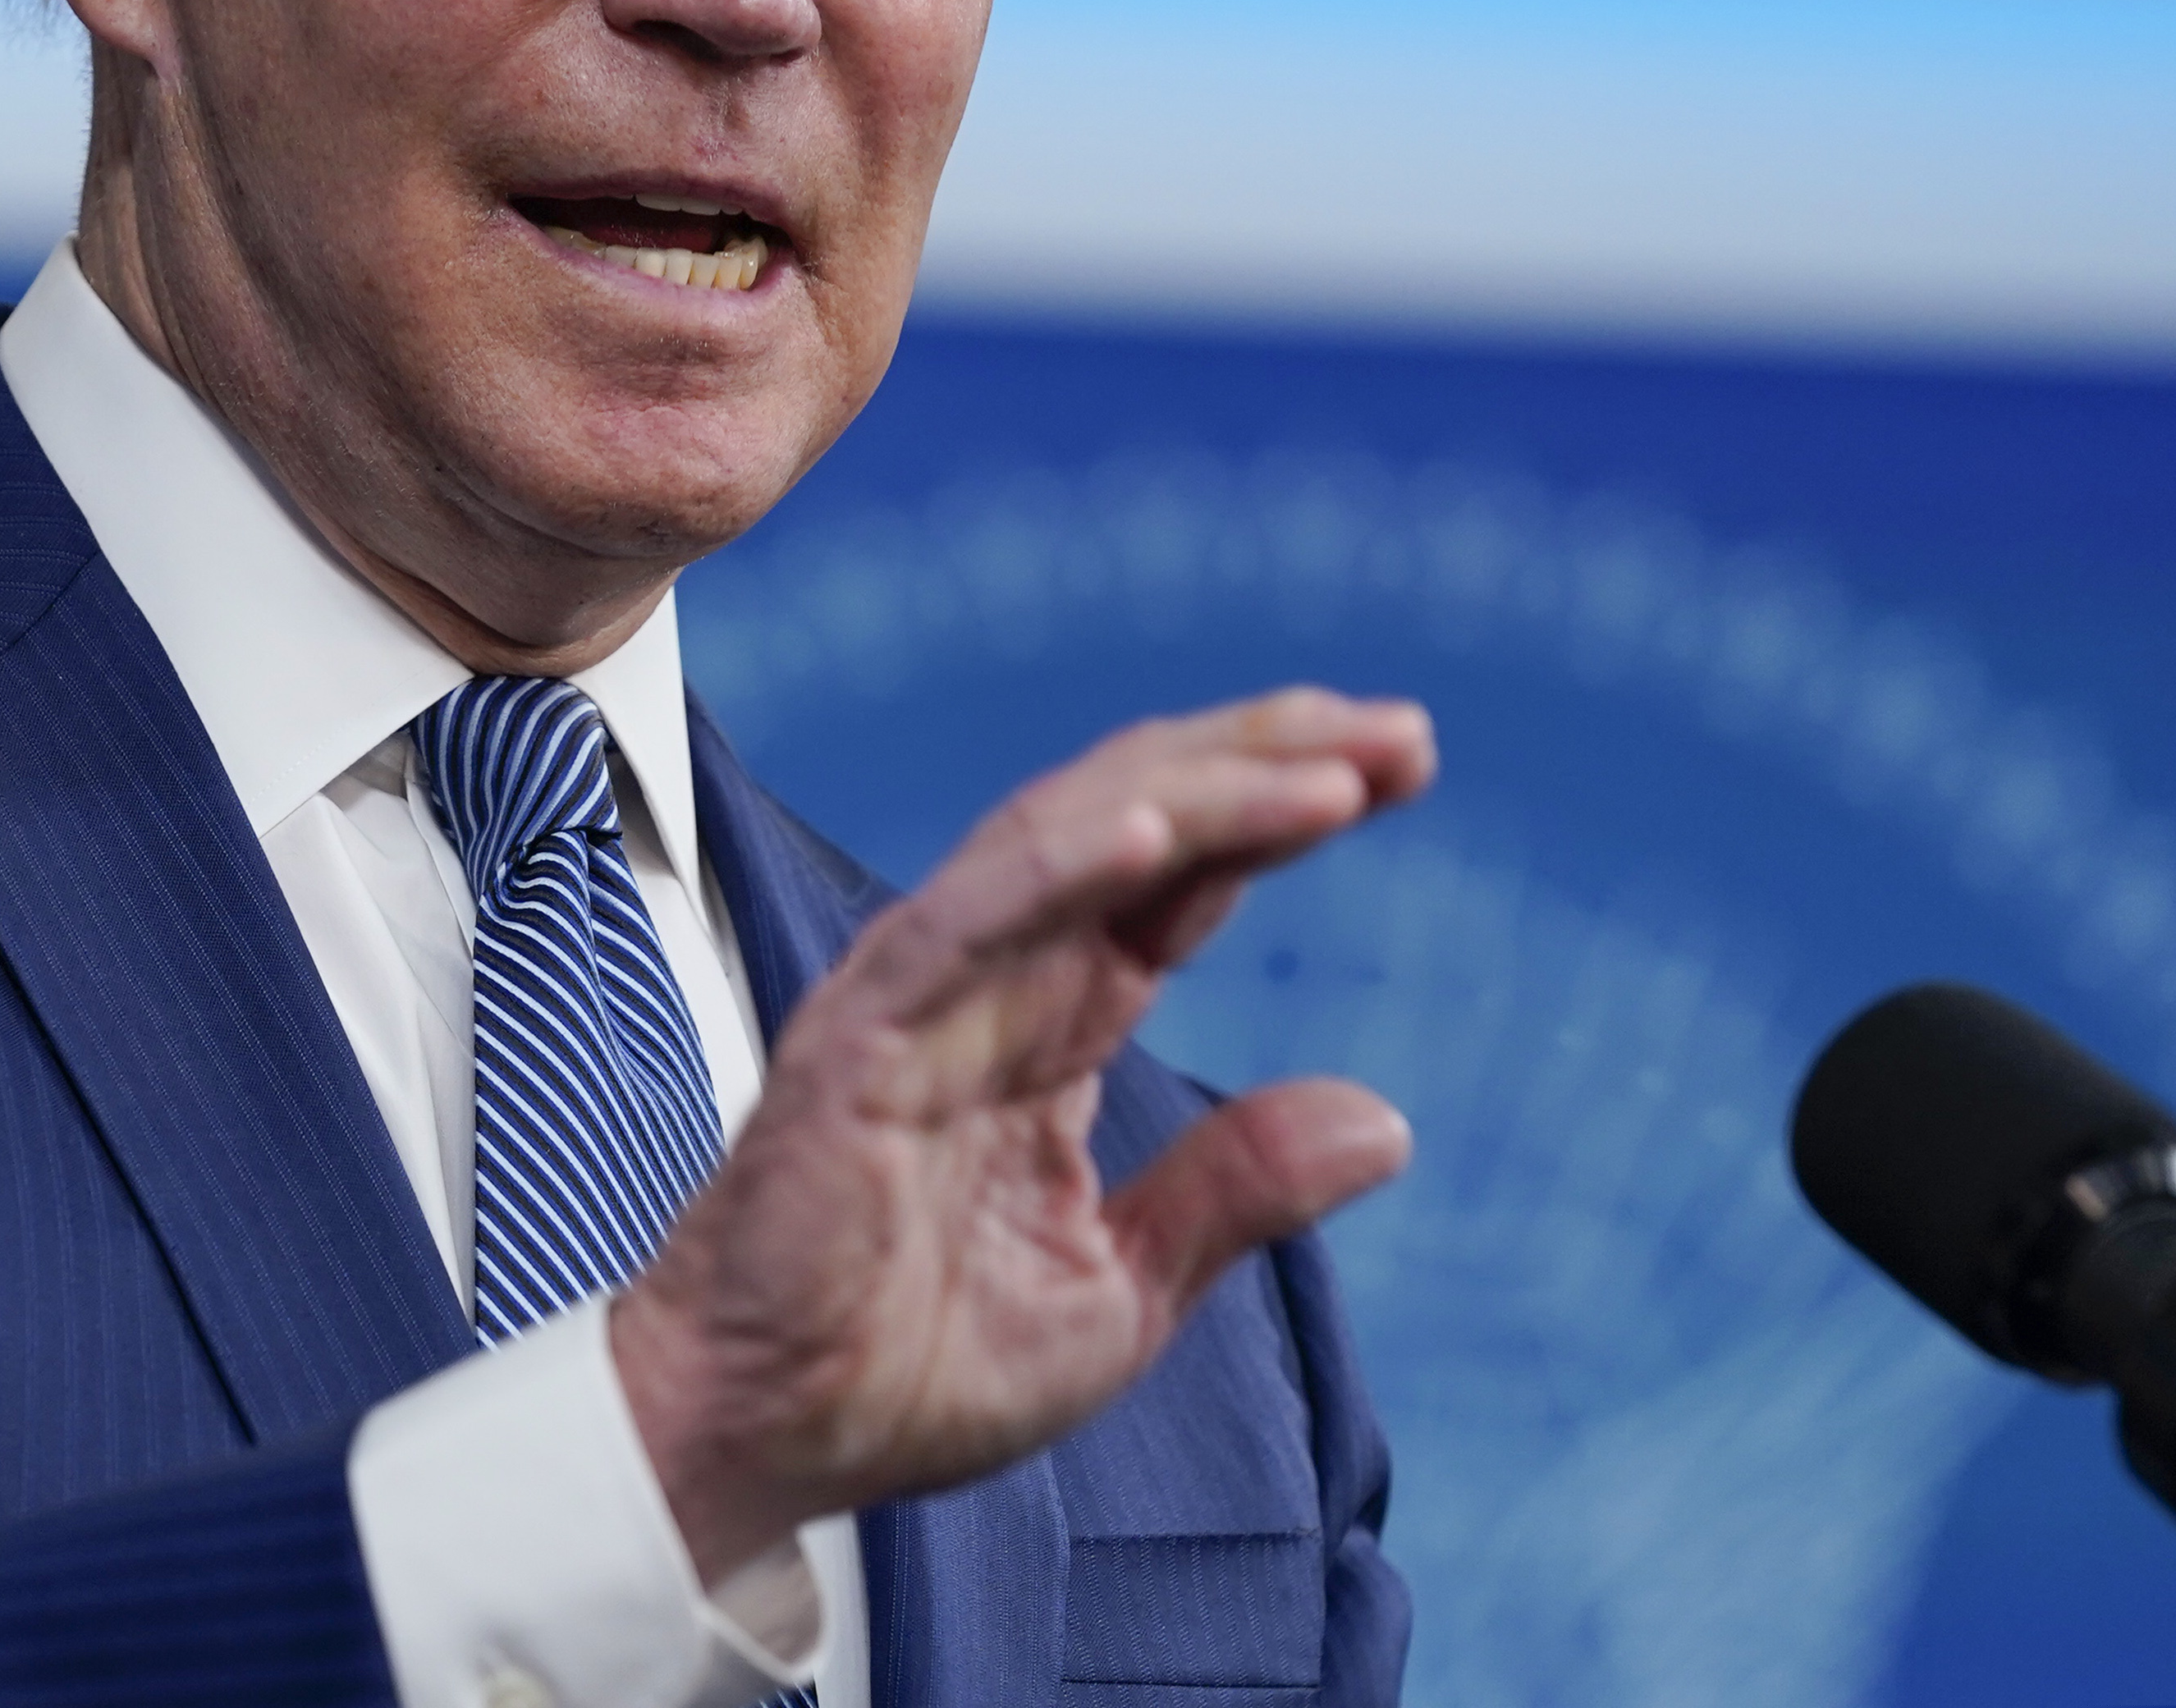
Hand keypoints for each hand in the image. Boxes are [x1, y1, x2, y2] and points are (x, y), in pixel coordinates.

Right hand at [609, 687, 1434, 1582]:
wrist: (768, 1440)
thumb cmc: (912, 1364)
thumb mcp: (1124, 1288)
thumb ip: (1237, 1191)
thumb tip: (1388, 1121)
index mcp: (1056, 1026)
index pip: (1183, 878)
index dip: (1287, 811)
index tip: (1406, 768)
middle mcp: (995, 983)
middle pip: (1138, 818)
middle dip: (1269, 761)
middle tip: (1403, 734)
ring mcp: (922, 996)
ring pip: (1065, 841)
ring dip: (1198, 794)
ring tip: (1325, 772)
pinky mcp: (861, 1038)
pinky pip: (962, 927)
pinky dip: (1053, 871)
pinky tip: (1152, 835)